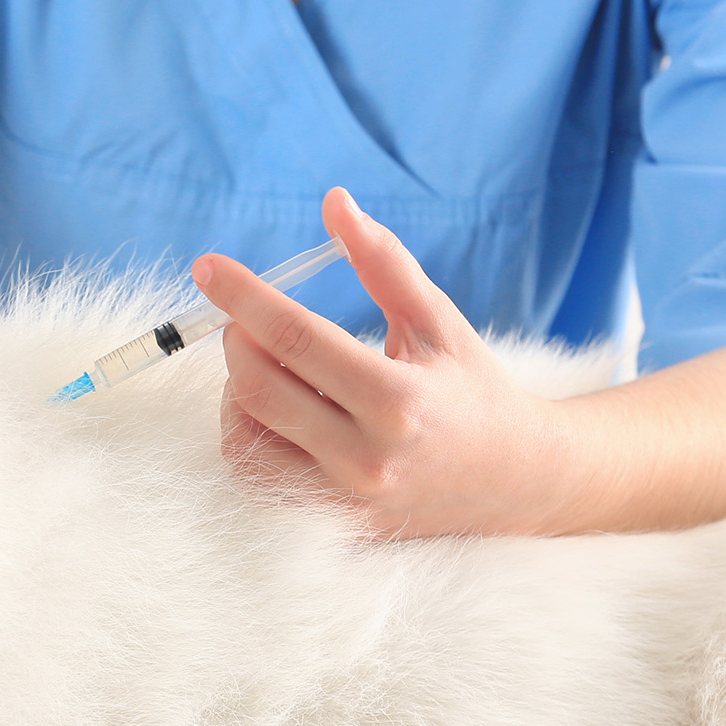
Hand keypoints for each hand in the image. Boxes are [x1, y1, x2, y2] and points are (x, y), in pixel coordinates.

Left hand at [203, 187, 580, 536]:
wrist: (517, 481)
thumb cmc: (474, 390)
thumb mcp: (438, 321)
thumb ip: (384, 261)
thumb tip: (334, 202)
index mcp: (398, 399)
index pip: (297, 340)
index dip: (244, 298)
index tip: (208, 268)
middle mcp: (367, 456)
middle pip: (260, 389)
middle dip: (238, 341)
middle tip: (246, 319)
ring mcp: (346, 499)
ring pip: (245, 439)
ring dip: (237, 390)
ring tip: (267, 365)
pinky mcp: (333, 523)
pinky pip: (258, 476)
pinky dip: (249, 434)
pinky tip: (274, 408)